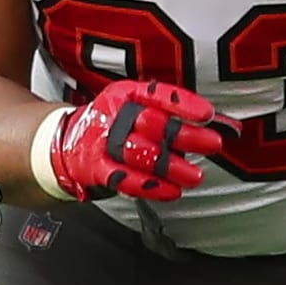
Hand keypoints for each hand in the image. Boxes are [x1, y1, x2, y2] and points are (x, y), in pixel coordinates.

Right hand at [45, 80, 232, 201]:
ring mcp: (103, 142)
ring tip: (195, 175)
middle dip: (187, 135)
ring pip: (142, 154)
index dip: (183, 104)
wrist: (67, 142)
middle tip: (213, 144)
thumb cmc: (112, 124)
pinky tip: (171, 190)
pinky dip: (150, 187)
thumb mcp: (135, 107)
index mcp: (125, 93)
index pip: (157, 95)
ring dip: (172, 166)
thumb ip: (171, 114)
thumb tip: (219, 122)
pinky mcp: (97, 169)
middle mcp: (114, 115)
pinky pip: (125, 179)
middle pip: (154, 124)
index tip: (208, 114)